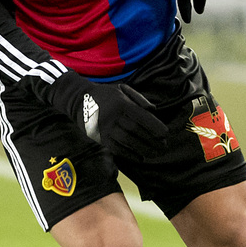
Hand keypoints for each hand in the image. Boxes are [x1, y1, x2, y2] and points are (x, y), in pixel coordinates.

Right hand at [47, 73, 168, 159]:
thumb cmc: (106, 94)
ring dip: (143, 149)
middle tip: (164, 146)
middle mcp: (113, 116)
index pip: (141, 116)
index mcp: (121, 103)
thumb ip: (139, 98)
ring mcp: (105, 128)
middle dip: (152, 140)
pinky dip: (129, 154)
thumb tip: (154, 109)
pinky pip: (116, 148)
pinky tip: (140, 157)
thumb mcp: (122, 89)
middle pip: (136, 131)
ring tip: (155, 153)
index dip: (154, 126)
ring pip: (127, 141)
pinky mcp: (100, 138)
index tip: (165, 133)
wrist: (79, 100)